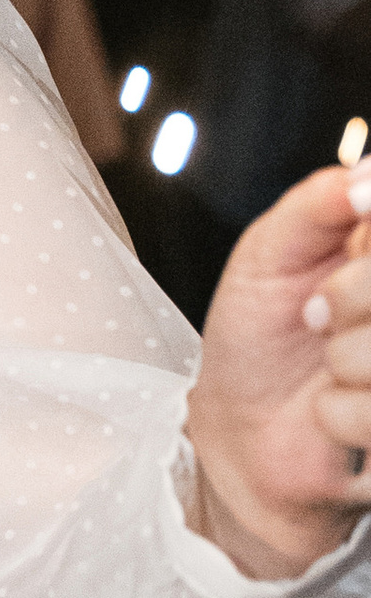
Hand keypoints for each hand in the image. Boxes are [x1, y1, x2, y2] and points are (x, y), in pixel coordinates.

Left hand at [183, 162, 370, 578]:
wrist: (239, 423)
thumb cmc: (258, 329)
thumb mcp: (269, 251)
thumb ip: (317, 202)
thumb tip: (364, 174)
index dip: (365, 242)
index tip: (351, 232)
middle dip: (351, 294)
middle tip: (315, 313)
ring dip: (345, 356)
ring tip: (325, 363)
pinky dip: (338, 413)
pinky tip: (328, 411)